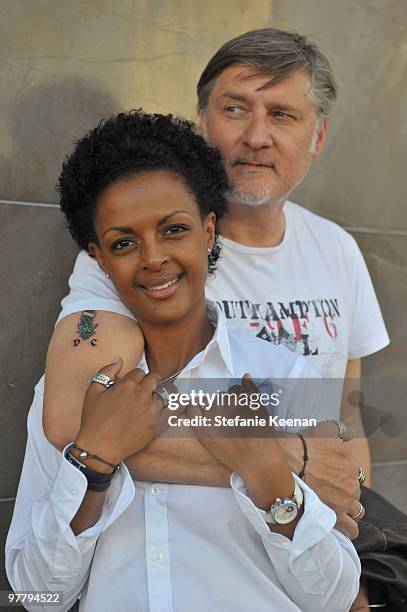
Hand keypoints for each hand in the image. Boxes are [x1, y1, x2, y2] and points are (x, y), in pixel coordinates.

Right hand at [75, 358, 177, 466]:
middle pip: (154, 379)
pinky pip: (175, 409)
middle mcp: (142, 394)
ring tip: (159, 398)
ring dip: (162, 393)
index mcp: (127, 385)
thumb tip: (119, 360)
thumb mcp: (93, 391)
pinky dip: (178, 405)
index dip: (135, 378)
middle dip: (150, 383)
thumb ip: (106, 372)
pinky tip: (178, 404)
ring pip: (167, 392)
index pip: (139, 372)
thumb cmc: (94, 421)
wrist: (99, 448)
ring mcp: (151, 409)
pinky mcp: (158, 424)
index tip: (132, 386)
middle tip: (145, 391)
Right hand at [187, 374, 293, 508]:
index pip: (194, 406)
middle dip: (223, 405)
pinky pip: (246, 385)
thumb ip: (198, 420)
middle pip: (216, 398)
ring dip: (236, 398)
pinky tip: (247, 383)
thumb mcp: (209, 442)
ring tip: (244, 415)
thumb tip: (194, 398)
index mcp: (204, 427)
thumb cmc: (235, 455)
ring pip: (232, 391)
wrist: (260, 462)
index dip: (201, 407)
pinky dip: (247, 384)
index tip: (210, 412)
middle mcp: (217, 414)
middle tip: (234, 421)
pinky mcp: (252, 402)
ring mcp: (235, 406)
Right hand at [284, 422, 360, 537]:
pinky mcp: (335, 516)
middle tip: (328, 487)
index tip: (333, 473)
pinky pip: (350, 527)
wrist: (285, 464)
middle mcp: (352, 482)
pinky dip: (349, 528)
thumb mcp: (325, 430)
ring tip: (335, 506)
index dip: (343, 473)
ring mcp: (345, 501)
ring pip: (356, 509)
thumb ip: (341, 432)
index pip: (354, 472)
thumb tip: (347, 435)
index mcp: (351, 463)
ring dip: (348, 507)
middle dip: (345, 489)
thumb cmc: (302, 446)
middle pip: (354, 490)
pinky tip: (345, 527)